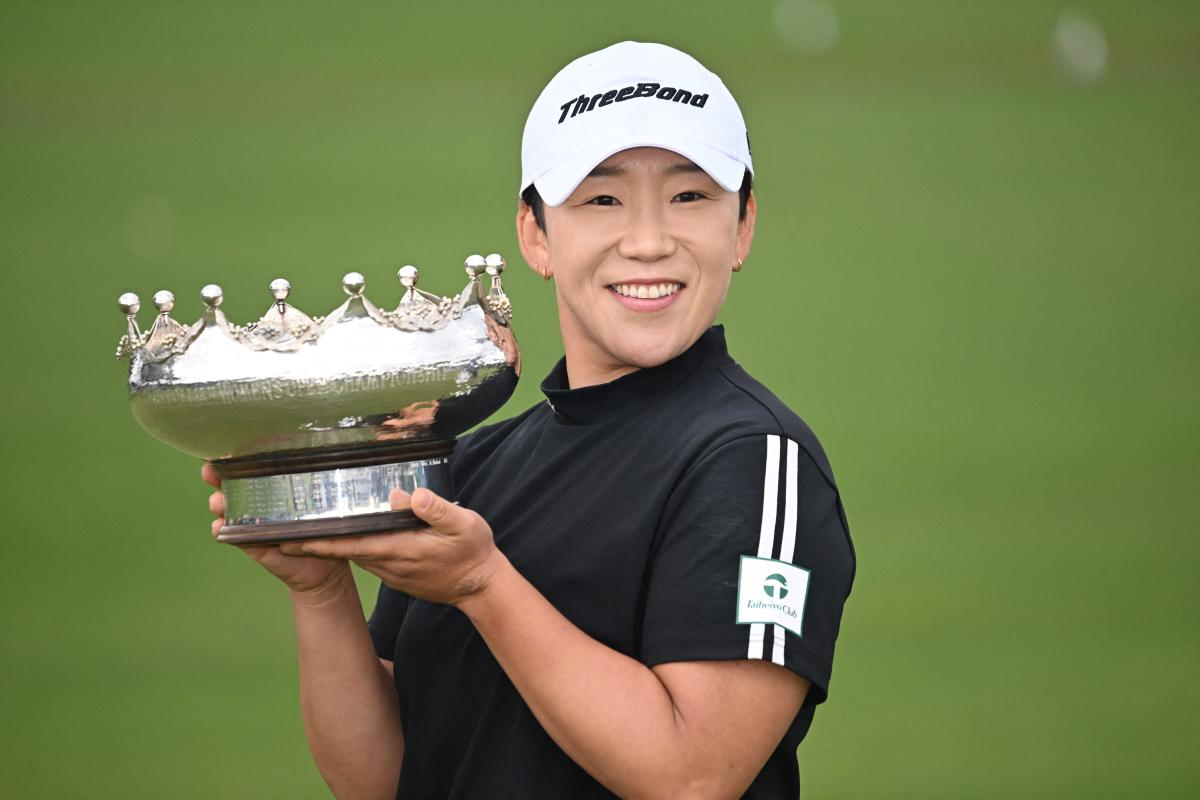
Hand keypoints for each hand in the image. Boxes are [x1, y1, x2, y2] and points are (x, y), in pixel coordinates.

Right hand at [202, 462, 352, 599]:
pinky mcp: (251, 543)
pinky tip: (219, 526)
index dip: (233, 458)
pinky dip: (222, 530)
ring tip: (218, 501)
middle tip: (211, 473)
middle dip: (216, 477)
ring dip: (218, 503)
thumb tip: (309, 453)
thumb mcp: (319, 499)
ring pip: (226, 509)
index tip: (222, 452)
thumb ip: (311, 482)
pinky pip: (232, 536)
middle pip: (230, 485)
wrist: (324, 566)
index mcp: (271, 485)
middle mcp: (256, 501)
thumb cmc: (322, 524)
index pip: (249, 467)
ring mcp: (250, 523)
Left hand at [277, 487, 504, 607]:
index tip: (289, 540)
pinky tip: (344, 537)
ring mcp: (392, 573)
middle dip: (313, 543)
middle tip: (282, 532)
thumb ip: (436, 509)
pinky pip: (367, 559)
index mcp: (400, 550)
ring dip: (329, 546)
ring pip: (354, 556)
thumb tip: (405, 496)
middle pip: (344, 552)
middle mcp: (389, 564)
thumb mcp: (464, 525)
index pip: (350, 546)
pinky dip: (349, 549)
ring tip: (304, 531)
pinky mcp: (398, 575)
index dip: (318, 543)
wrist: (481, 586)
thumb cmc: (473, 552)